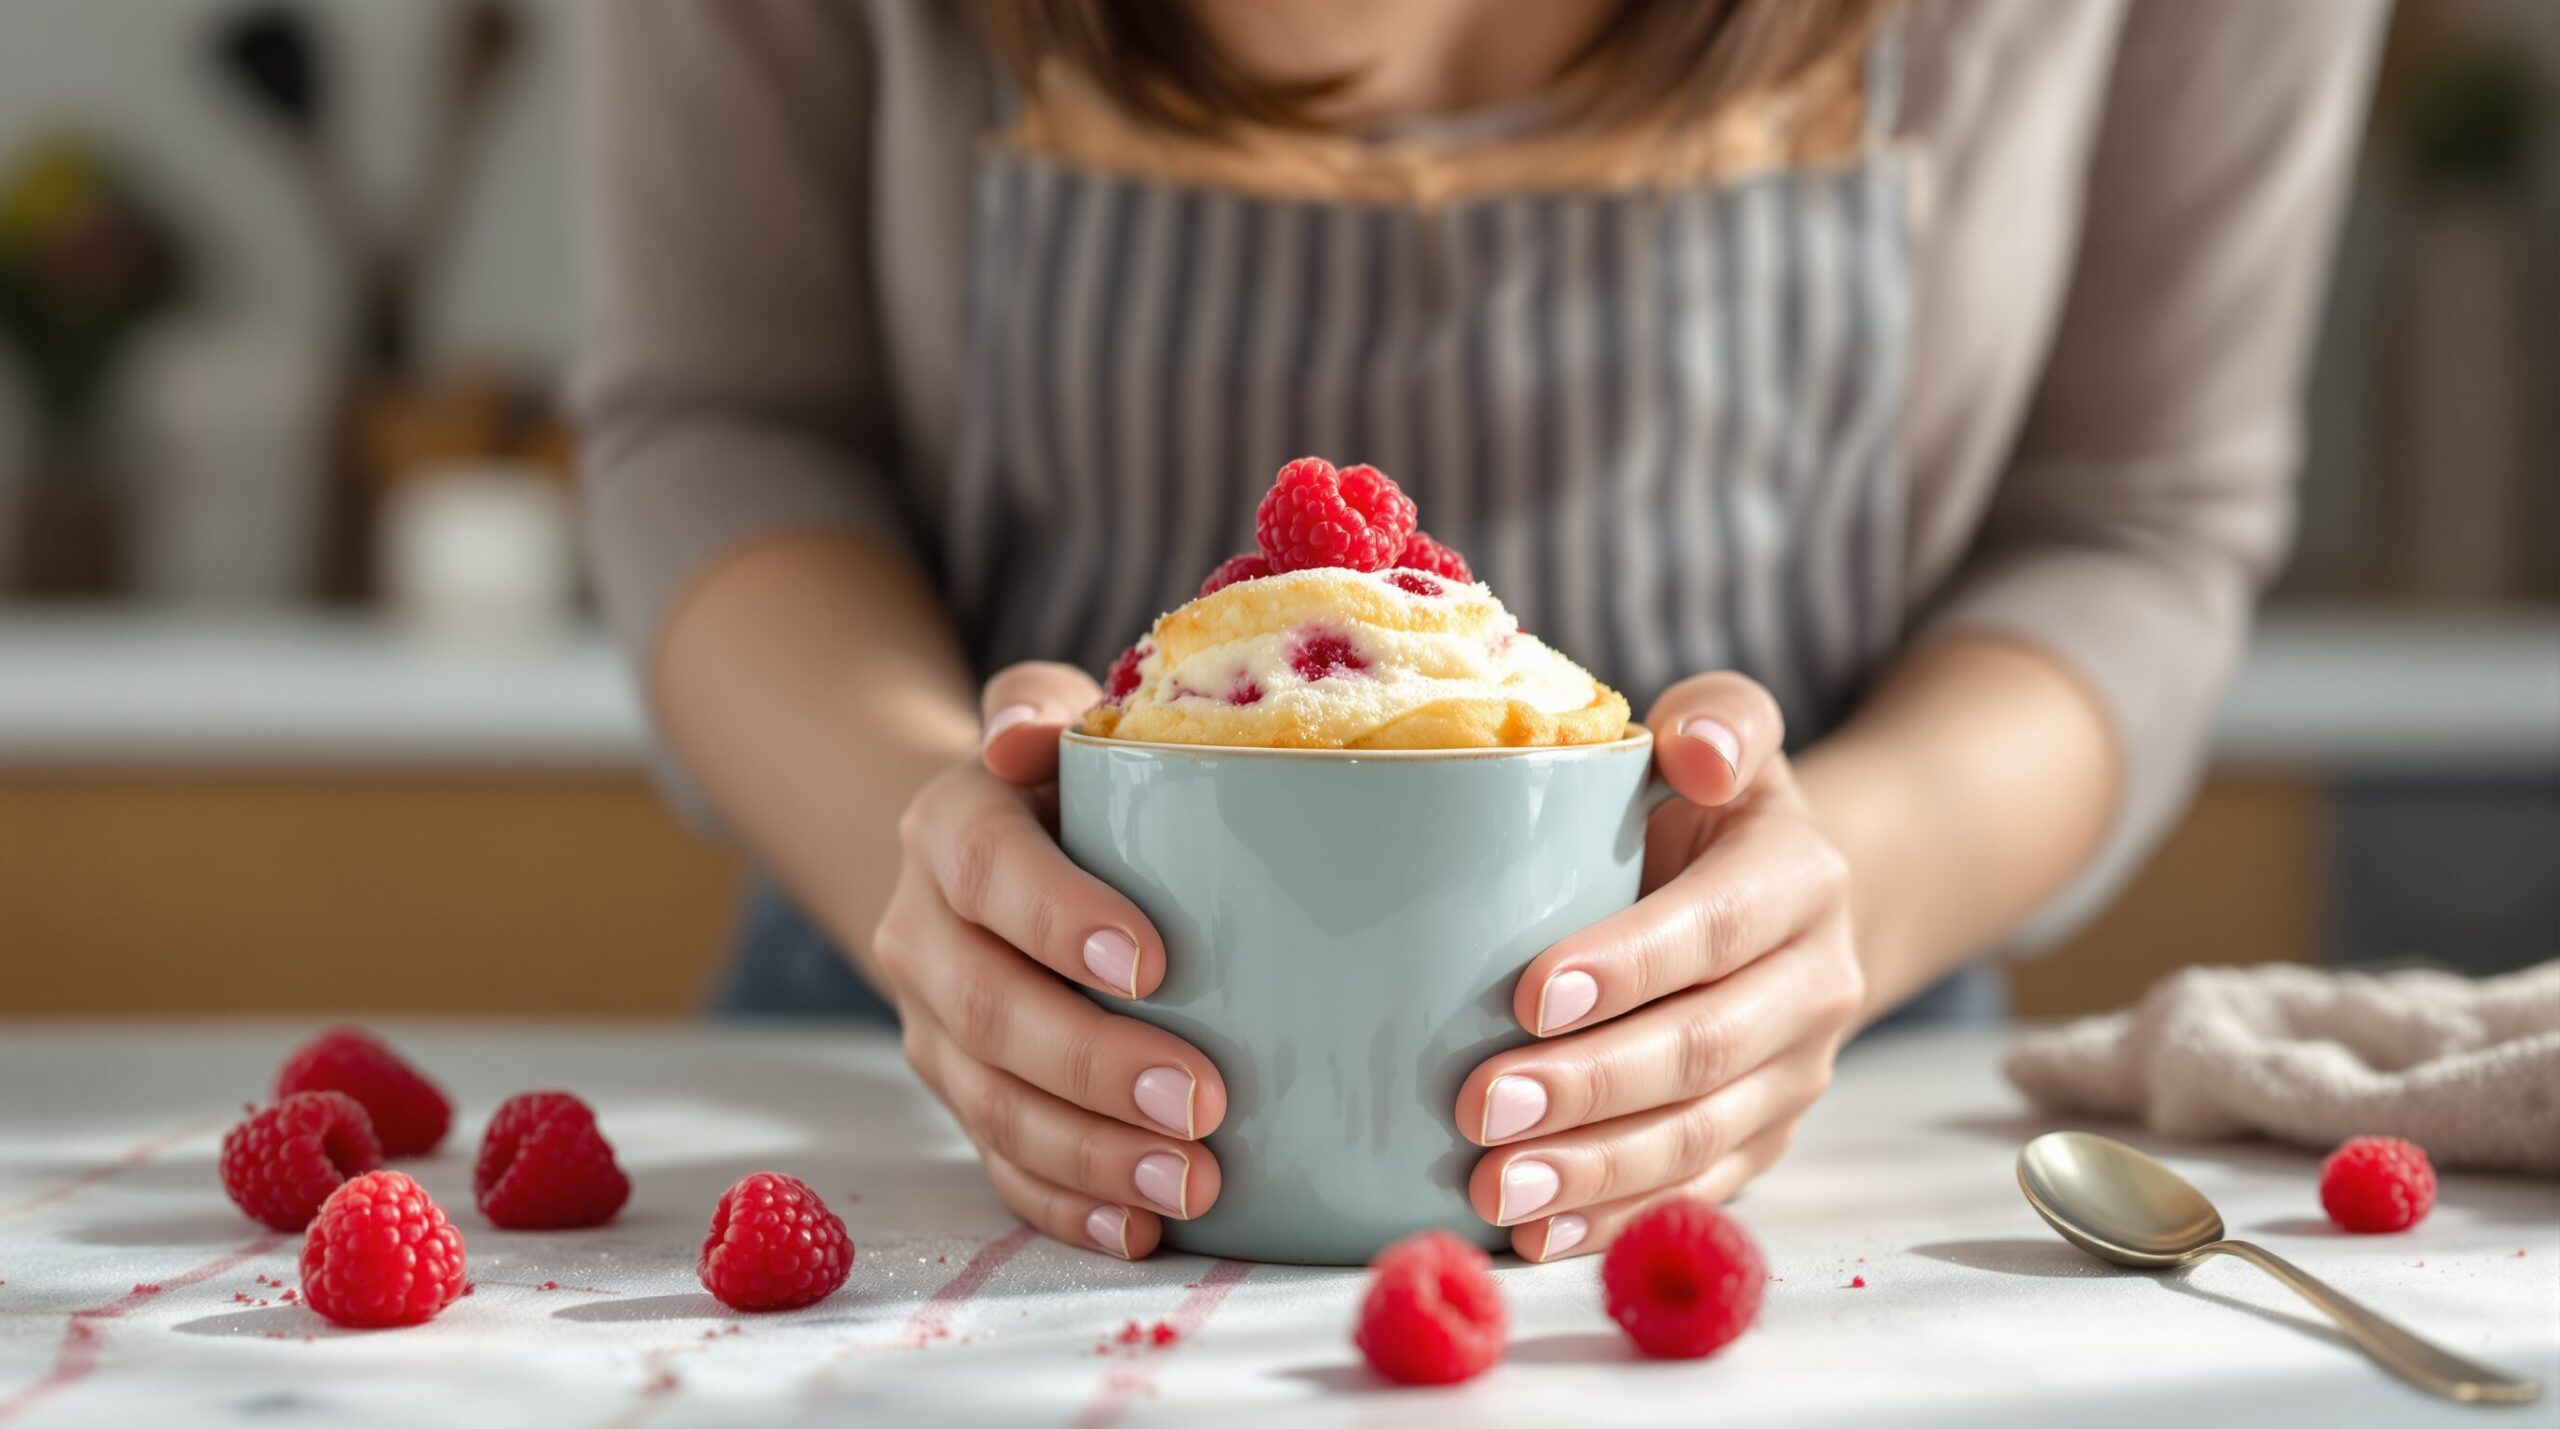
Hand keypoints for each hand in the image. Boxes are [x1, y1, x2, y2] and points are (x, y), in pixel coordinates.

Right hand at [873, 662, 1228, 1257]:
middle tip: (1201, 1102)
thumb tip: (1027, 732)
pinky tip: (1136, 1230)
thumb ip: (1053, 710)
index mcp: (950, 825)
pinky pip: (999, 1166)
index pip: (989, 869)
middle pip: (992, 1011)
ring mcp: (933, 1028)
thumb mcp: (1066, 721)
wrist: (990, 854)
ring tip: (1191, 1182)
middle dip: (1095, 1066)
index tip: (1153, 963)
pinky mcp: (962, 1097)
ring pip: (994, 1105)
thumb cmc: (1073, 781)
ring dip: (1091, 1154)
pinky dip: (1066, 1205)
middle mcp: (924, 931)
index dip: (1059, 916)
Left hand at [1456, 673, 1863, 1259]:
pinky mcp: (1763, 1141)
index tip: (1526, 994)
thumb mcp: (1726, 735)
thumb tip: (1691, 743)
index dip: (1628, 967)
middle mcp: (1814, 985)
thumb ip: (1719, 718)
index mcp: (1799, 878)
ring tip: (1493, 1191)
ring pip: (1697, 1139)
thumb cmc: (1709, 807)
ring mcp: (1793, 1077)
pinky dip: (1614, 1225)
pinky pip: (1693, 1194)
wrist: (1783, 896)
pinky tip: (1536, 1240)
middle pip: (1703, 1052)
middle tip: (1479, 1108)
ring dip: (1593, 1174)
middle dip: (1588, 1088)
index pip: (1712, 929)